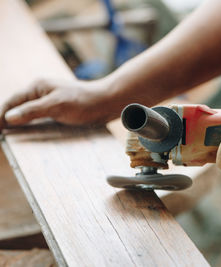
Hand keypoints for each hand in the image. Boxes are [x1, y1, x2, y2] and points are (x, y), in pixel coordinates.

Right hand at [0, 78, 118, 129]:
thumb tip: (9, 117)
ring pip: (29, 115)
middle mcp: (41, 93)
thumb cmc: (84, 101)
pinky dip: (33, 127)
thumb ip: (33, 110)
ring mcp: (50, 102)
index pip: (12, 102)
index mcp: (38, 87)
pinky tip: (30, 137)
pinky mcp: (58, 111)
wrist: (107, 102)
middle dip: (7, 121)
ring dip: (20, 126)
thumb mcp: (57, 105)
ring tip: (10, 139)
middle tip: (2, 137)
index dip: (0, 116)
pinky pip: (40, 120)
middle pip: (18, 108)